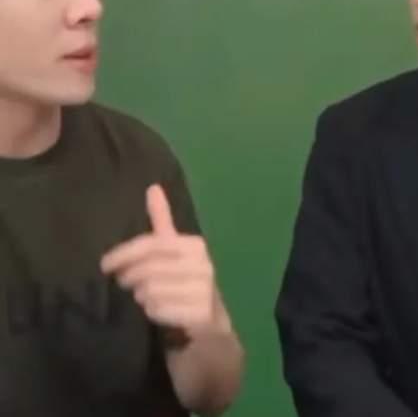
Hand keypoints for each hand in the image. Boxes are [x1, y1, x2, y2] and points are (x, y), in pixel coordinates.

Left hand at [101, 184, 225, 334]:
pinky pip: (159, 310)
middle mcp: (204, 264)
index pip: (152, 244)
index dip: (124, 254)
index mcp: (195, 246)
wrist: (212, 332)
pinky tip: (158, 314)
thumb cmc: (186, 287)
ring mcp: (205, 290)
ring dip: (142, 298)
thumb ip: (163, 222)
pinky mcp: (201, 314)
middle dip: (130, 278)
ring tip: (147, 300)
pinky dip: (152, 314)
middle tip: (126, 286)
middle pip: (147, 268)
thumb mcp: (174, 253)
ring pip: (150, 290)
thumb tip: (152, 187)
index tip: (104, 265)